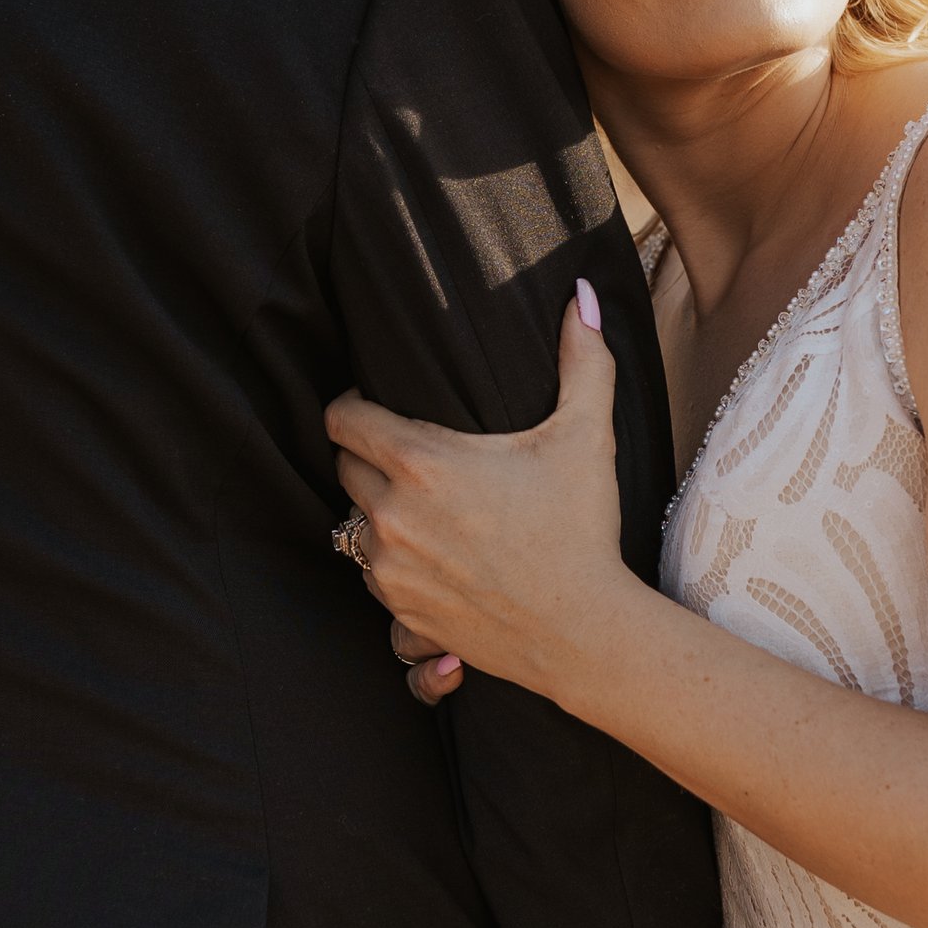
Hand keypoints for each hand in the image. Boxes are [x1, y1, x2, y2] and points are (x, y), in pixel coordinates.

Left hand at [327, 287, 634, 709]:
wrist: (585, 632)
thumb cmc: (582, 529)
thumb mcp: (585, 436)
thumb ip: (583, 359)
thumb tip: (583, 296)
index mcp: (420, 462)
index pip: (341, 418)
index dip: (353, 405)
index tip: (376, 403)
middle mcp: (391, 516)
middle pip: (343, 467)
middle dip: (368, 457)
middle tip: (411, 454)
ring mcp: (389, 570)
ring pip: (353, 524)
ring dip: (377, 510)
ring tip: (423, 505)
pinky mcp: (399, 613)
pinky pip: (370, 574)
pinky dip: (391, 561)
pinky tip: (431, 553)